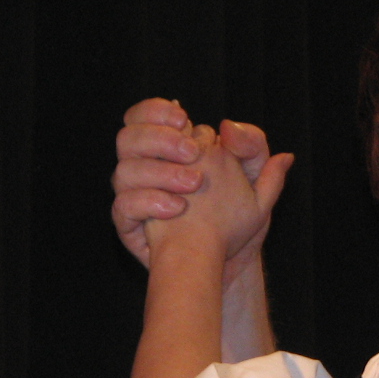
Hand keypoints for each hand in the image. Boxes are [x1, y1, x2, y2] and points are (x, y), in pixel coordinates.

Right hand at [111, 98, 290, 282]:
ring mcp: (136, 198)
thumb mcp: (256, 181)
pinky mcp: (131, 226)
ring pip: (122, 170)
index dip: (158, 112)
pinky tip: (178, 207)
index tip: (184, 120)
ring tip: (193, 184)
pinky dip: (149, 202)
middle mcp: (147, 171)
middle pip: (128, 137)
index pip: (145, 116)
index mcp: (171, 152)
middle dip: (159, 138)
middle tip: (192, 152)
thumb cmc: (237, 222)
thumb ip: (253, 149)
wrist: (227, 265)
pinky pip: (122, 207)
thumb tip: (230, 125)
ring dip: (159, 171)